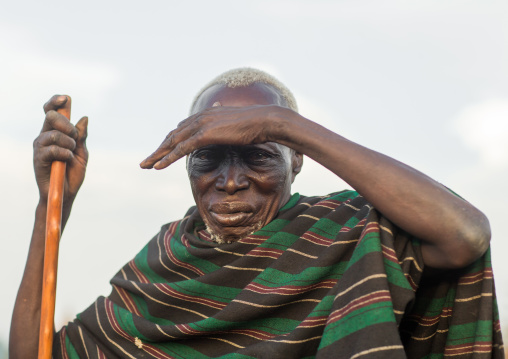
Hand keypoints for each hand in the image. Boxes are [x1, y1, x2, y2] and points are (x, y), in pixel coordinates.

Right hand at [33, 95, 87, 204]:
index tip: (66, 98)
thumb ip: (82, 136)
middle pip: (51, 116)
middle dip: (68, 125)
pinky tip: (67, 160)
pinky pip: (53, 149)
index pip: (51, 110)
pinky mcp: (38, 158)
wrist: (66, 193)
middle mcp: (45, 136)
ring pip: (54, 134)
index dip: (56, 101)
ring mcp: (40, 146)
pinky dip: (65, 154)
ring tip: (71, 154)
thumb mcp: (82, 153)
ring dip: (69, 143)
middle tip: (75, 138)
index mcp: (55, 132)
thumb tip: (84, 118)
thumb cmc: (72, 173)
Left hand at [140, 105, 295, 168]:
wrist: (265, 121)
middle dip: (159, 149)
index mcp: (206, 115)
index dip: (170, 142)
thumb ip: (227, 125)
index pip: (182, 130)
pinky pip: (181, 149)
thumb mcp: (238, 125)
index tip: (162, 152)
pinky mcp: (205, 134)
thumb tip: (228, 127)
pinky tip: (158, 167)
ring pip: (172, 142)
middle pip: (173, 136)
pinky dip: (168, 158)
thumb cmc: (256, 125)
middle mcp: (200, 118)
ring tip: (145, 166)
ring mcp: (201, 125)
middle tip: (146, 162)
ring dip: (157, 155)